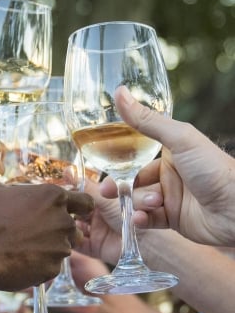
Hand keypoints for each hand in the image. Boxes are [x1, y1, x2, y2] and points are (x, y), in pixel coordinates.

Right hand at [0, 152, 93, 303]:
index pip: (85, 202)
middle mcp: (62, 221)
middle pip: (73, 228)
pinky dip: (39, 266)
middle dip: (59, 231)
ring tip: (24, 248)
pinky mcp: (51, 269)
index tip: (72, 212)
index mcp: (54, 197)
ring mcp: (59, 247)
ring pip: (62, 249)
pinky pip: (50, 268)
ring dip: (49, 249)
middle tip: (35, 233)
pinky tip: (20, 262)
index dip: (80, 208)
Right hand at [115, 85, 234, 245]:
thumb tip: (119, 92)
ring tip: (151, 204)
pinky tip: (141, 219)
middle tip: (107, 191)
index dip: (119, 163)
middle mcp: (171, 174)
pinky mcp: (173, 220)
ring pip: (139, 201)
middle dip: (119, 187)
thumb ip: (146, 120)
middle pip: (134, 181)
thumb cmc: (213, 168)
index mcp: (172, 152)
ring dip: (138, 203)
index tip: (100, 168)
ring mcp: (171, 198)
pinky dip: (142, 219)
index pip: (137, 156)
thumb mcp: (179, 139)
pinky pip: (149, 220)